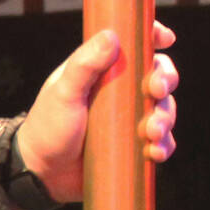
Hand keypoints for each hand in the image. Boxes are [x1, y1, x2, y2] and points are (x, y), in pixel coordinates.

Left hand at [14, 23, 177, 202]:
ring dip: (166, 118)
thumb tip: (111, 35)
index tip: (167, 38)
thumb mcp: (63, 93)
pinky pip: (161, 141)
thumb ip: (84, 65)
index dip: (153, 37)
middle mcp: (120, 91)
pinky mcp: (134, 144)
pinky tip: (155, 153)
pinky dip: (164, 145)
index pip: (133, 47)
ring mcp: (129, 118)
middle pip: (158, 75)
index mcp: (102, 71)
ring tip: (152, 132)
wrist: (42, 174)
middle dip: (166, 80)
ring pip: (164, 108)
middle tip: (157, 91)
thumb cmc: (47, 128)